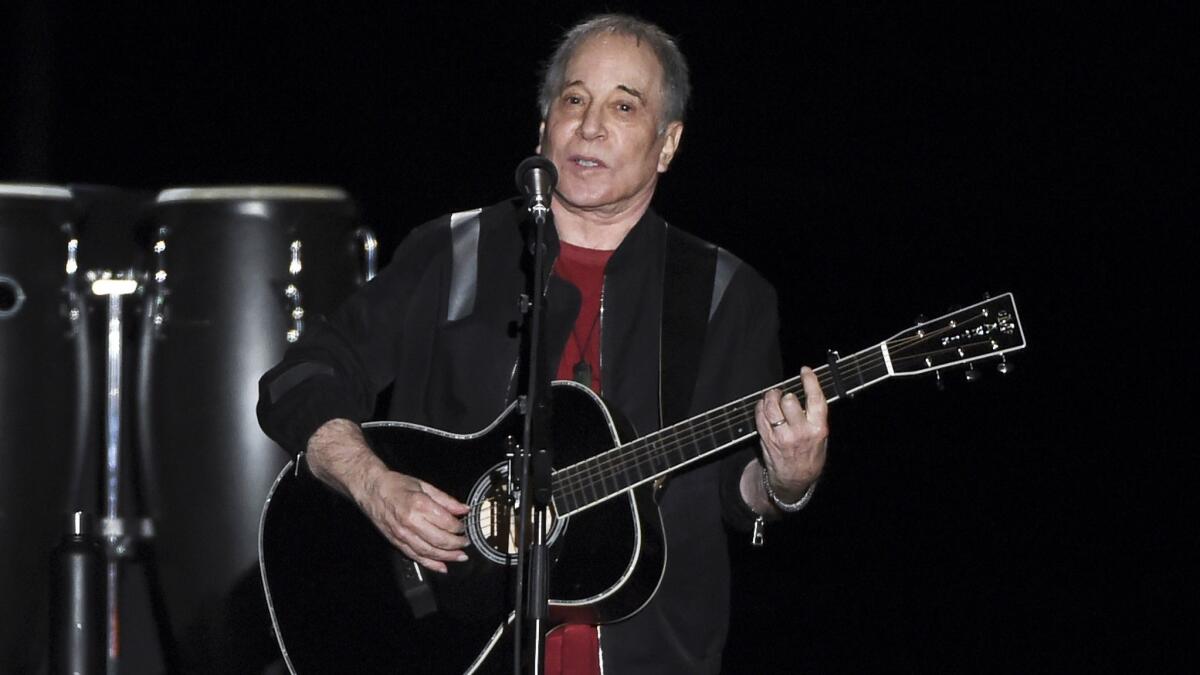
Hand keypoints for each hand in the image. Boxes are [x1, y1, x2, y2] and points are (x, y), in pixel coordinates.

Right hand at [355, 468, 470, 573]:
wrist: (372, 489)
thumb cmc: (396, 485)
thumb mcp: (424, 486)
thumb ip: (446, 500)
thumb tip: (464, 509)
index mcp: (419, 505)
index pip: (446, 522)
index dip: (459, 527)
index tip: (464, 526)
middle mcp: (410, 522)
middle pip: (439, 539)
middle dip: (456, 544)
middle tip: (466, 543)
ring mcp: (402, 534)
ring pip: (429, 551)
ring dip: (447, 556)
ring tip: (460, 556)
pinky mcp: (397, 542)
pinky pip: (415, 556)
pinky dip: (430, 564)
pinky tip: (442, 567)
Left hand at [754, 366, 828, 501]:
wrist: (795, 479)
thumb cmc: (810, 456)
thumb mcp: (822, 438)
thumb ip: (816, 417)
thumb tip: (809, 391)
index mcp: (817, 429)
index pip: (815, 399)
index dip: (810, 381)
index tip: (805, 371)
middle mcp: (800, 432)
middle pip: (789, 401)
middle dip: (785, 394)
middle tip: (784, 394)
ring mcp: (781, 436)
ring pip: (771, 407)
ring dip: (770, 397)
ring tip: (773, 397)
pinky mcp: (767, 439)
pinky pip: (760, 416)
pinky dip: (760, 407)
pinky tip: (764, 406)